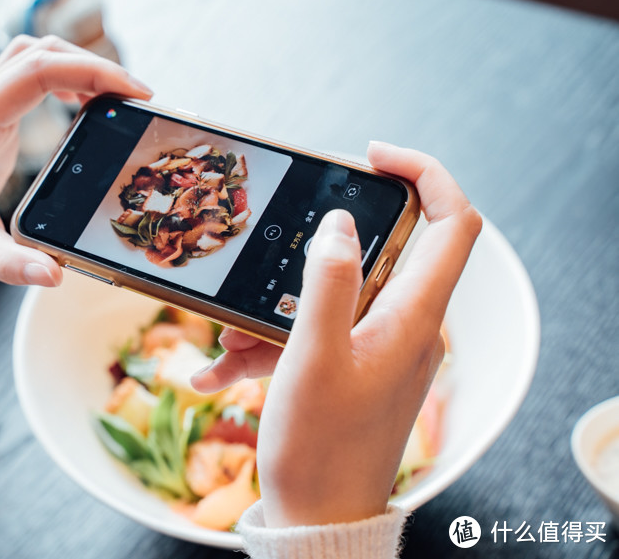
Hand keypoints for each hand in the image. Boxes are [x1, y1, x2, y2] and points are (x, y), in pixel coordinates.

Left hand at [0, 35, 152, 292]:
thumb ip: (9, 264)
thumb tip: (52, 273)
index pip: (36, 70)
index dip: (89, 71)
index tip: (131, 92)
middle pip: (37, 51)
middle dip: (91, 64)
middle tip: (133, 96)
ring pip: (32, 58)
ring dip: (76, 67)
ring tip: (113, 98)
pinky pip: (30, 80)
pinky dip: (63, 81)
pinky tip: (82, 108)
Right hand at [191, 142, 481, 526]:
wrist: (320, 520)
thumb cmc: (320, 447)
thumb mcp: (313, 358)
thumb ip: (328, 284)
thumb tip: (339, 224)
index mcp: (413, 317)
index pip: (454, 223)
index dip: (425, 174)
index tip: (371, 156)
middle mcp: (407, 326)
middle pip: (385, 252)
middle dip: (320, 249)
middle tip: (275, 253)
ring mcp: (382, 349)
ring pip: (336, 297)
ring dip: (281, 308)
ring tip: (229, 343)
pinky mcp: (356, 369)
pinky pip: (317, 334)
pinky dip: (274, 342)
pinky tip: (223, 370)